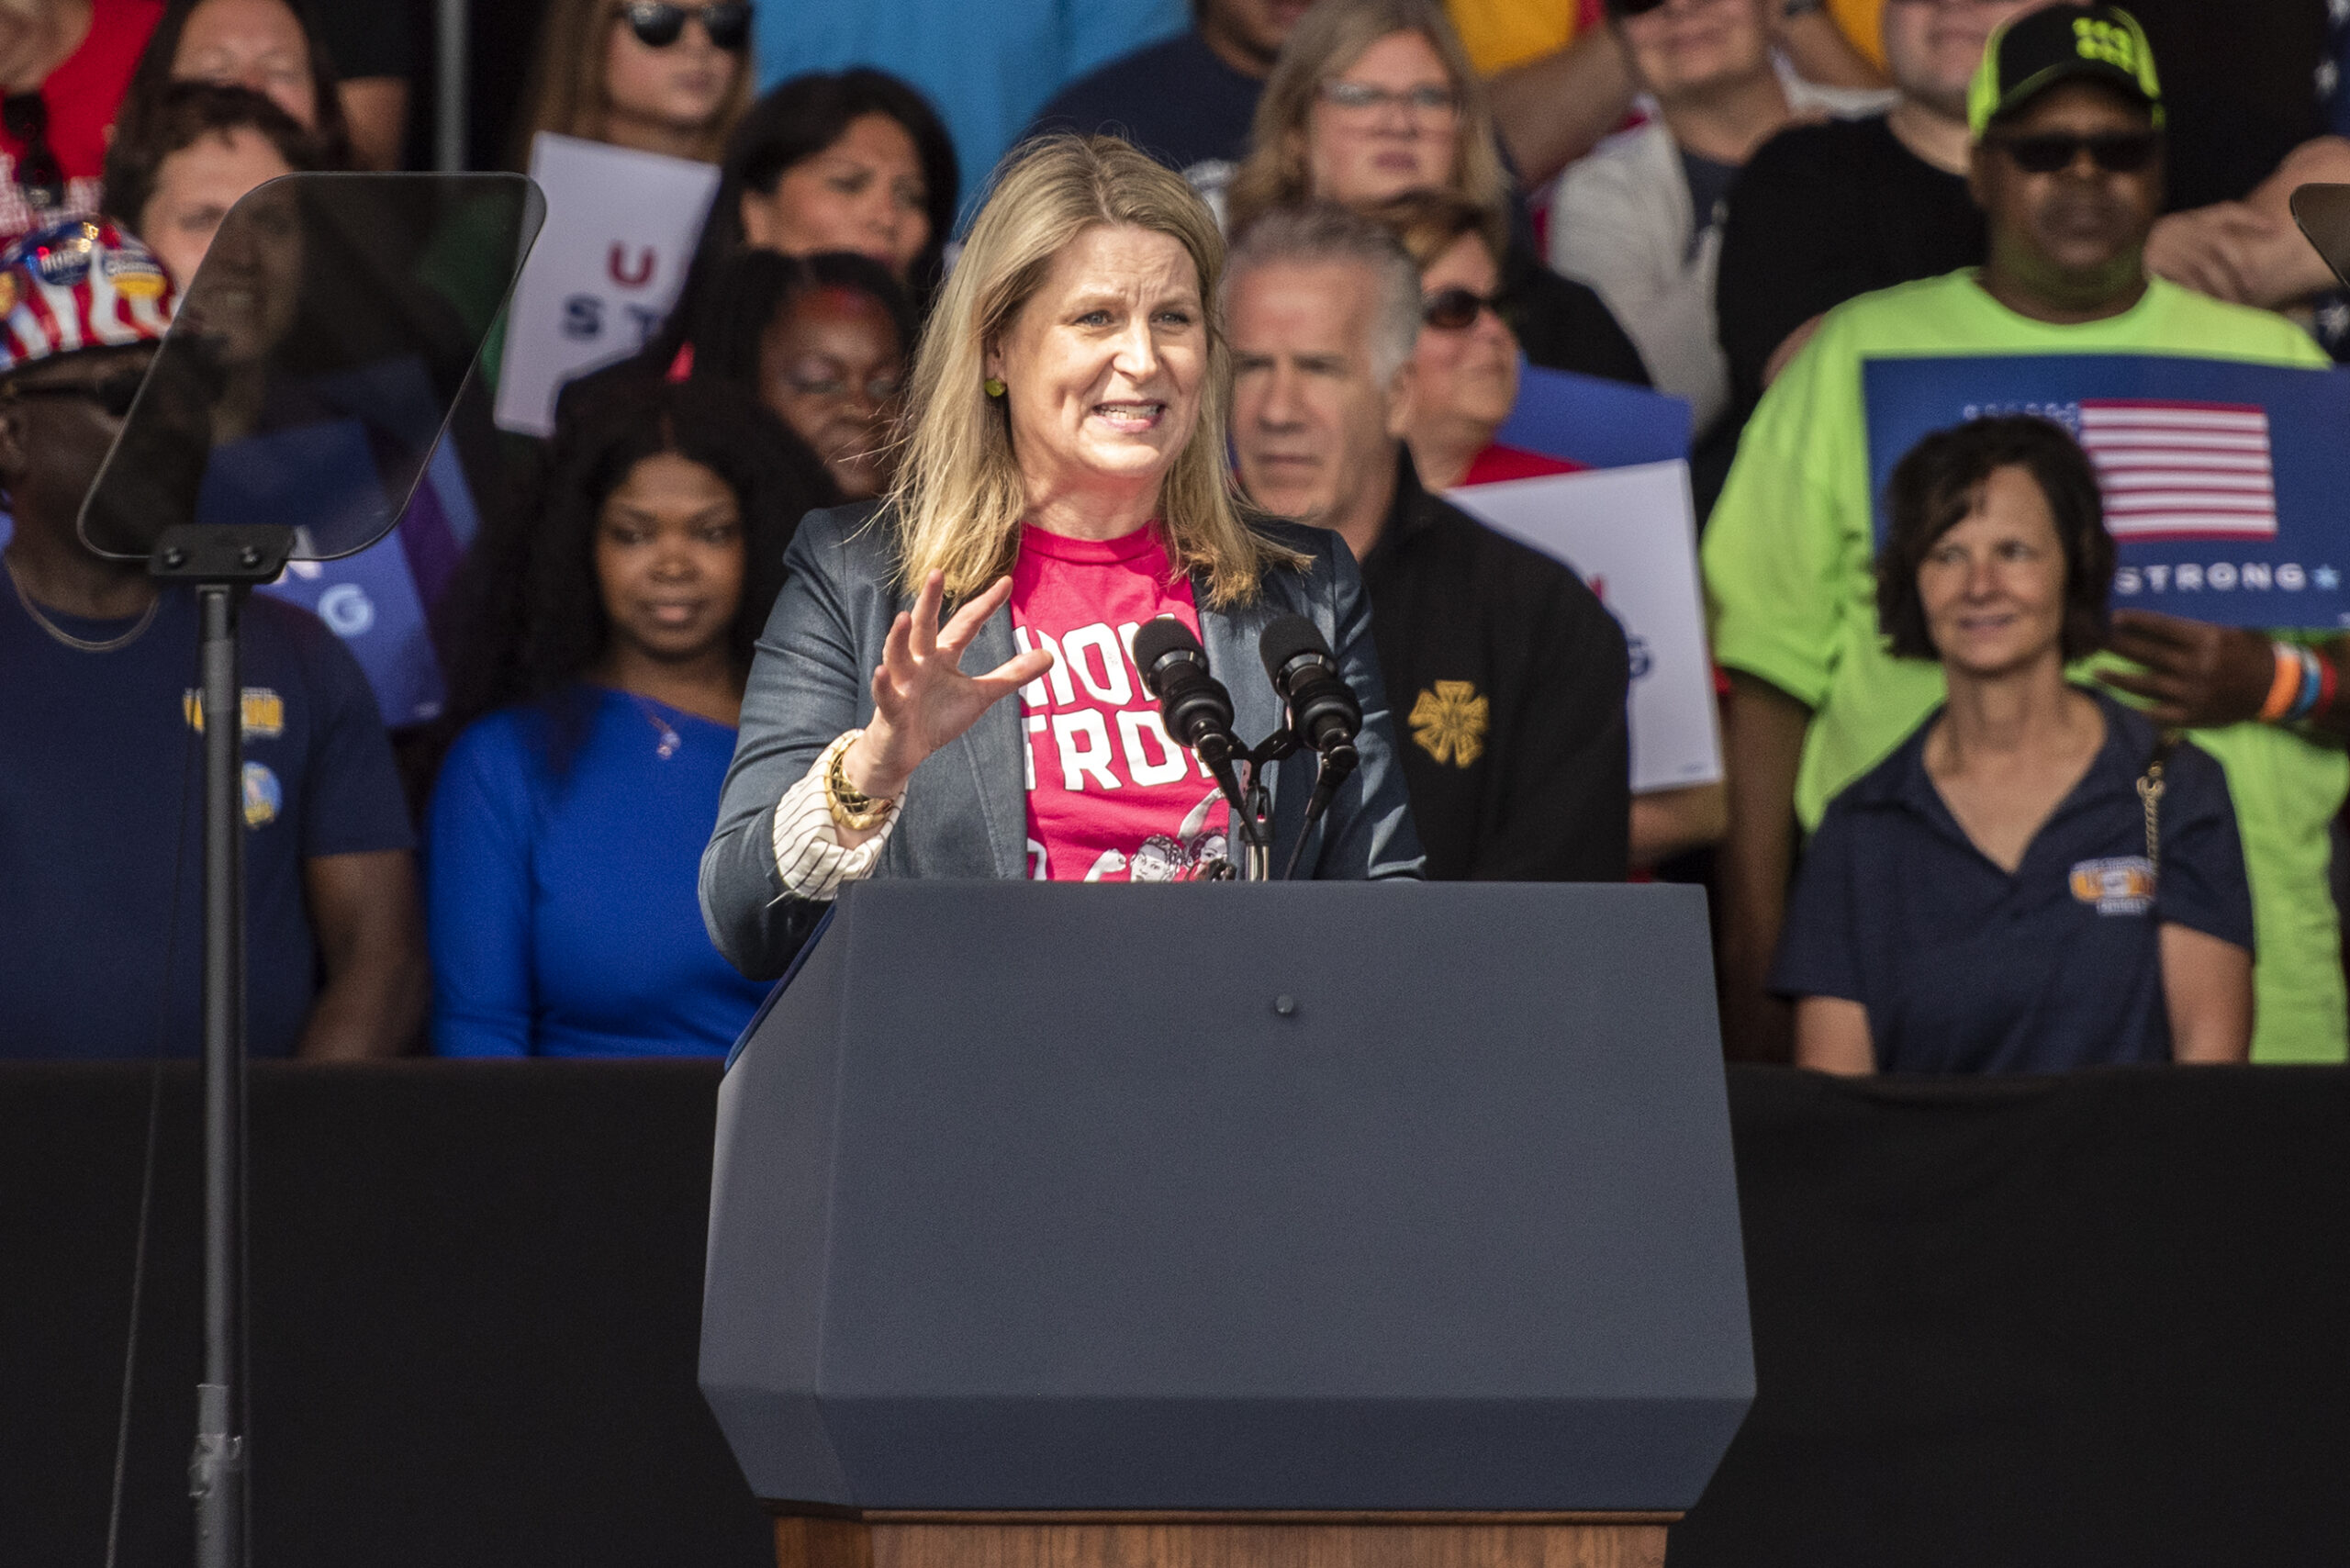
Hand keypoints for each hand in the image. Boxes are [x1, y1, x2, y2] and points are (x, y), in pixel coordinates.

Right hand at [844, 571, 1052, 797]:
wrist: (903, 751)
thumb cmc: (937, 718)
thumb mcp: (980, 695)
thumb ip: (1010, 675)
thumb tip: (1050, 655)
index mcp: (942, 656)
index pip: (966, 623)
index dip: (985, 604)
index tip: (1007, 581)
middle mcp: (919, 662)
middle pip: (925, 627)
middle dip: (929, 600)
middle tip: (936, 572)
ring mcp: (902, 684)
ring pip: (897, 656)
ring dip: (898, 637)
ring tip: (904, 616)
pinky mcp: (891, 710)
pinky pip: (885, 695)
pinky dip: (882, 684)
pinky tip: (881, 672)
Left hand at [2096, 610, 2277, 728]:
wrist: (2274, 686)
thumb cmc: (2248, 653)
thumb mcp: (2226, 631)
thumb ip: (2193, 629)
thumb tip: (2153, 623)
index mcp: (2205, 640)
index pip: (2161, 627)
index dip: (2135, 621)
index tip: (2113, 617)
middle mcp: (2195, 665)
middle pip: (2147, 654)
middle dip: (2118, 646)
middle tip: (2094, 640)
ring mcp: (2191, 692)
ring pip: (2144, 684)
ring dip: (2117, 677)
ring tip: (2096, 670)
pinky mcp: (2192, 714)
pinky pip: (2158, 713)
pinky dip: (2138, 709)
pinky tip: (2120, 703)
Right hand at [2144, 204, 2272, 303]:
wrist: (2100, 267)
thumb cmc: (2137, 263)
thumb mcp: (2168, 247)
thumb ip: (2194, 247)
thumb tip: (2227, 263)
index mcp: (2183, 219)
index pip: (2224, 211)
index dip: (2251, 219)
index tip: (2275, 231)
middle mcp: (2176, 227)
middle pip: (2221, 243)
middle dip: (2241, 266)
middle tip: (2252, 286)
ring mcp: (2164, 243)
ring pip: (2207, 265)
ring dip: (2223, 286)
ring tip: (2232, 304)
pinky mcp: (2154, 262)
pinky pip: (2188, 279)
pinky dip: (2202, 293)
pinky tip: (2209, 304)